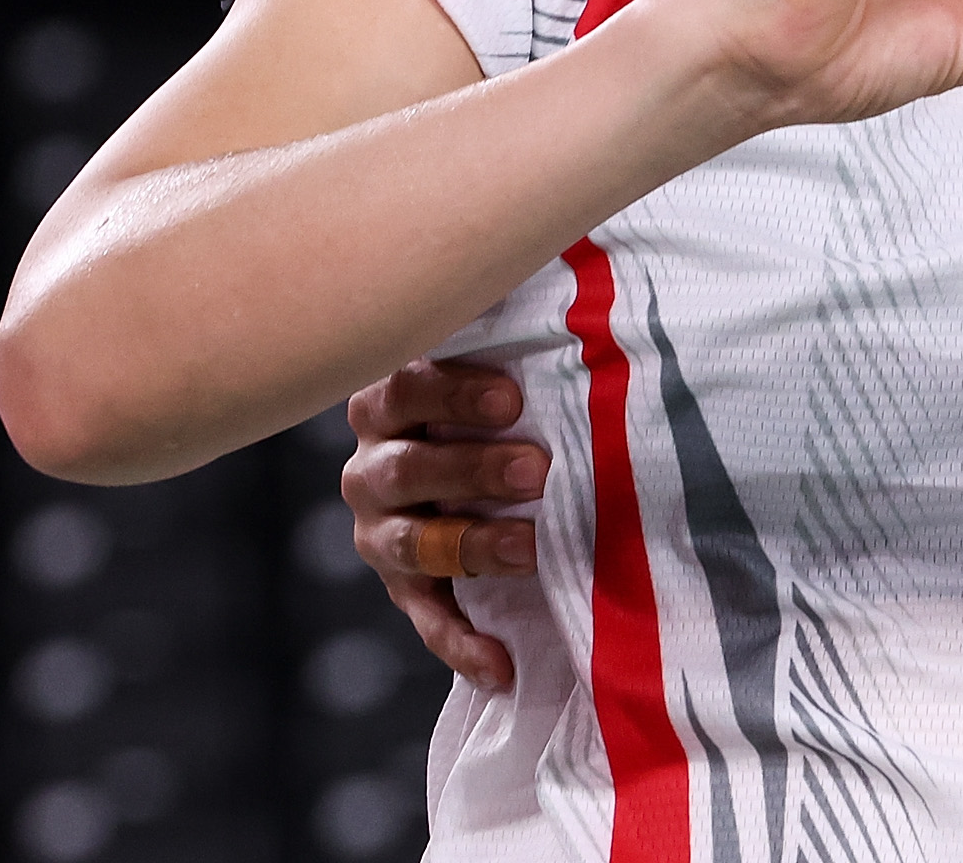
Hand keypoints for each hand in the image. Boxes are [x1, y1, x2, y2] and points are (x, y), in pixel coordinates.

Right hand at [342, 361, 549, 690]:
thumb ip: (527, 345)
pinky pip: (426, 620)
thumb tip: (588, 297)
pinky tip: (499, 664)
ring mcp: (382, 531)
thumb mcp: (510, 370)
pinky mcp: (404, 587)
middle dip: (472, 469)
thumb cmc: (514, 404)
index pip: (405, 386)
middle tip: (537, 470)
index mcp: (391, 402)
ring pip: (412, 542)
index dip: (454, 391)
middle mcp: (373, 467)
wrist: (503, 474)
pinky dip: (461, 644)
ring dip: (472, 546)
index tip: (514, 397)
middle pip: (406, 468)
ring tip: (531, 549)